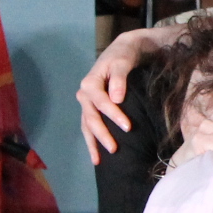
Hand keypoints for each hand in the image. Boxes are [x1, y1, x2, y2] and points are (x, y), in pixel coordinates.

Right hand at [78, 27, 168, 163]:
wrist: (122, 51)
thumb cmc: (124, 55)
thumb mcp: (123, 62)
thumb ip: (119, 78)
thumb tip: (116, 98)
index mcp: (90, 83)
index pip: (101, 103)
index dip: (113, 115)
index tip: (127, 127)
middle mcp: (84, 94)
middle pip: (91, 118)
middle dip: (101, 135)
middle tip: (114, 149)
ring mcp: (87, 102)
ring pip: (86, 125)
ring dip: (92, 143)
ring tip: (98, 160)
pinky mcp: (92, 107)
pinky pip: (89, 125)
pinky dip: (92, 139)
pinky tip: (96, 154)